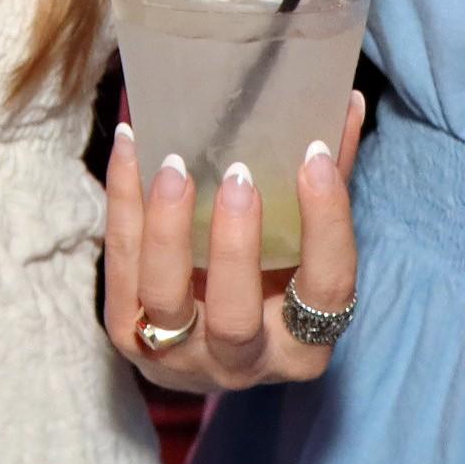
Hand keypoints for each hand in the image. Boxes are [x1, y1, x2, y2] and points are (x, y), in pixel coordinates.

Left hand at [102, 91, 366, 393]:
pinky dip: (123, 204)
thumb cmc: (267, 284)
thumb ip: (325, 185)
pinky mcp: (125, 334)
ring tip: (172, 164)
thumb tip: (345, 101)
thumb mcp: (302, 247)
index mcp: (303, 346)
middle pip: (235, 315)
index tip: (314, 157)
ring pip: (165, 297)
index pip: (327, 289)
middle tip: (237, 173)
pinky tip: (130, 148)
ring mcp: (177, 354)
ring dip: (166, 227)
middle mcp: (242, 362)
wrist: (200, 348)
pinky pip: (119, 268)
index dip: (326, 223)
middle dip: (234, 245)